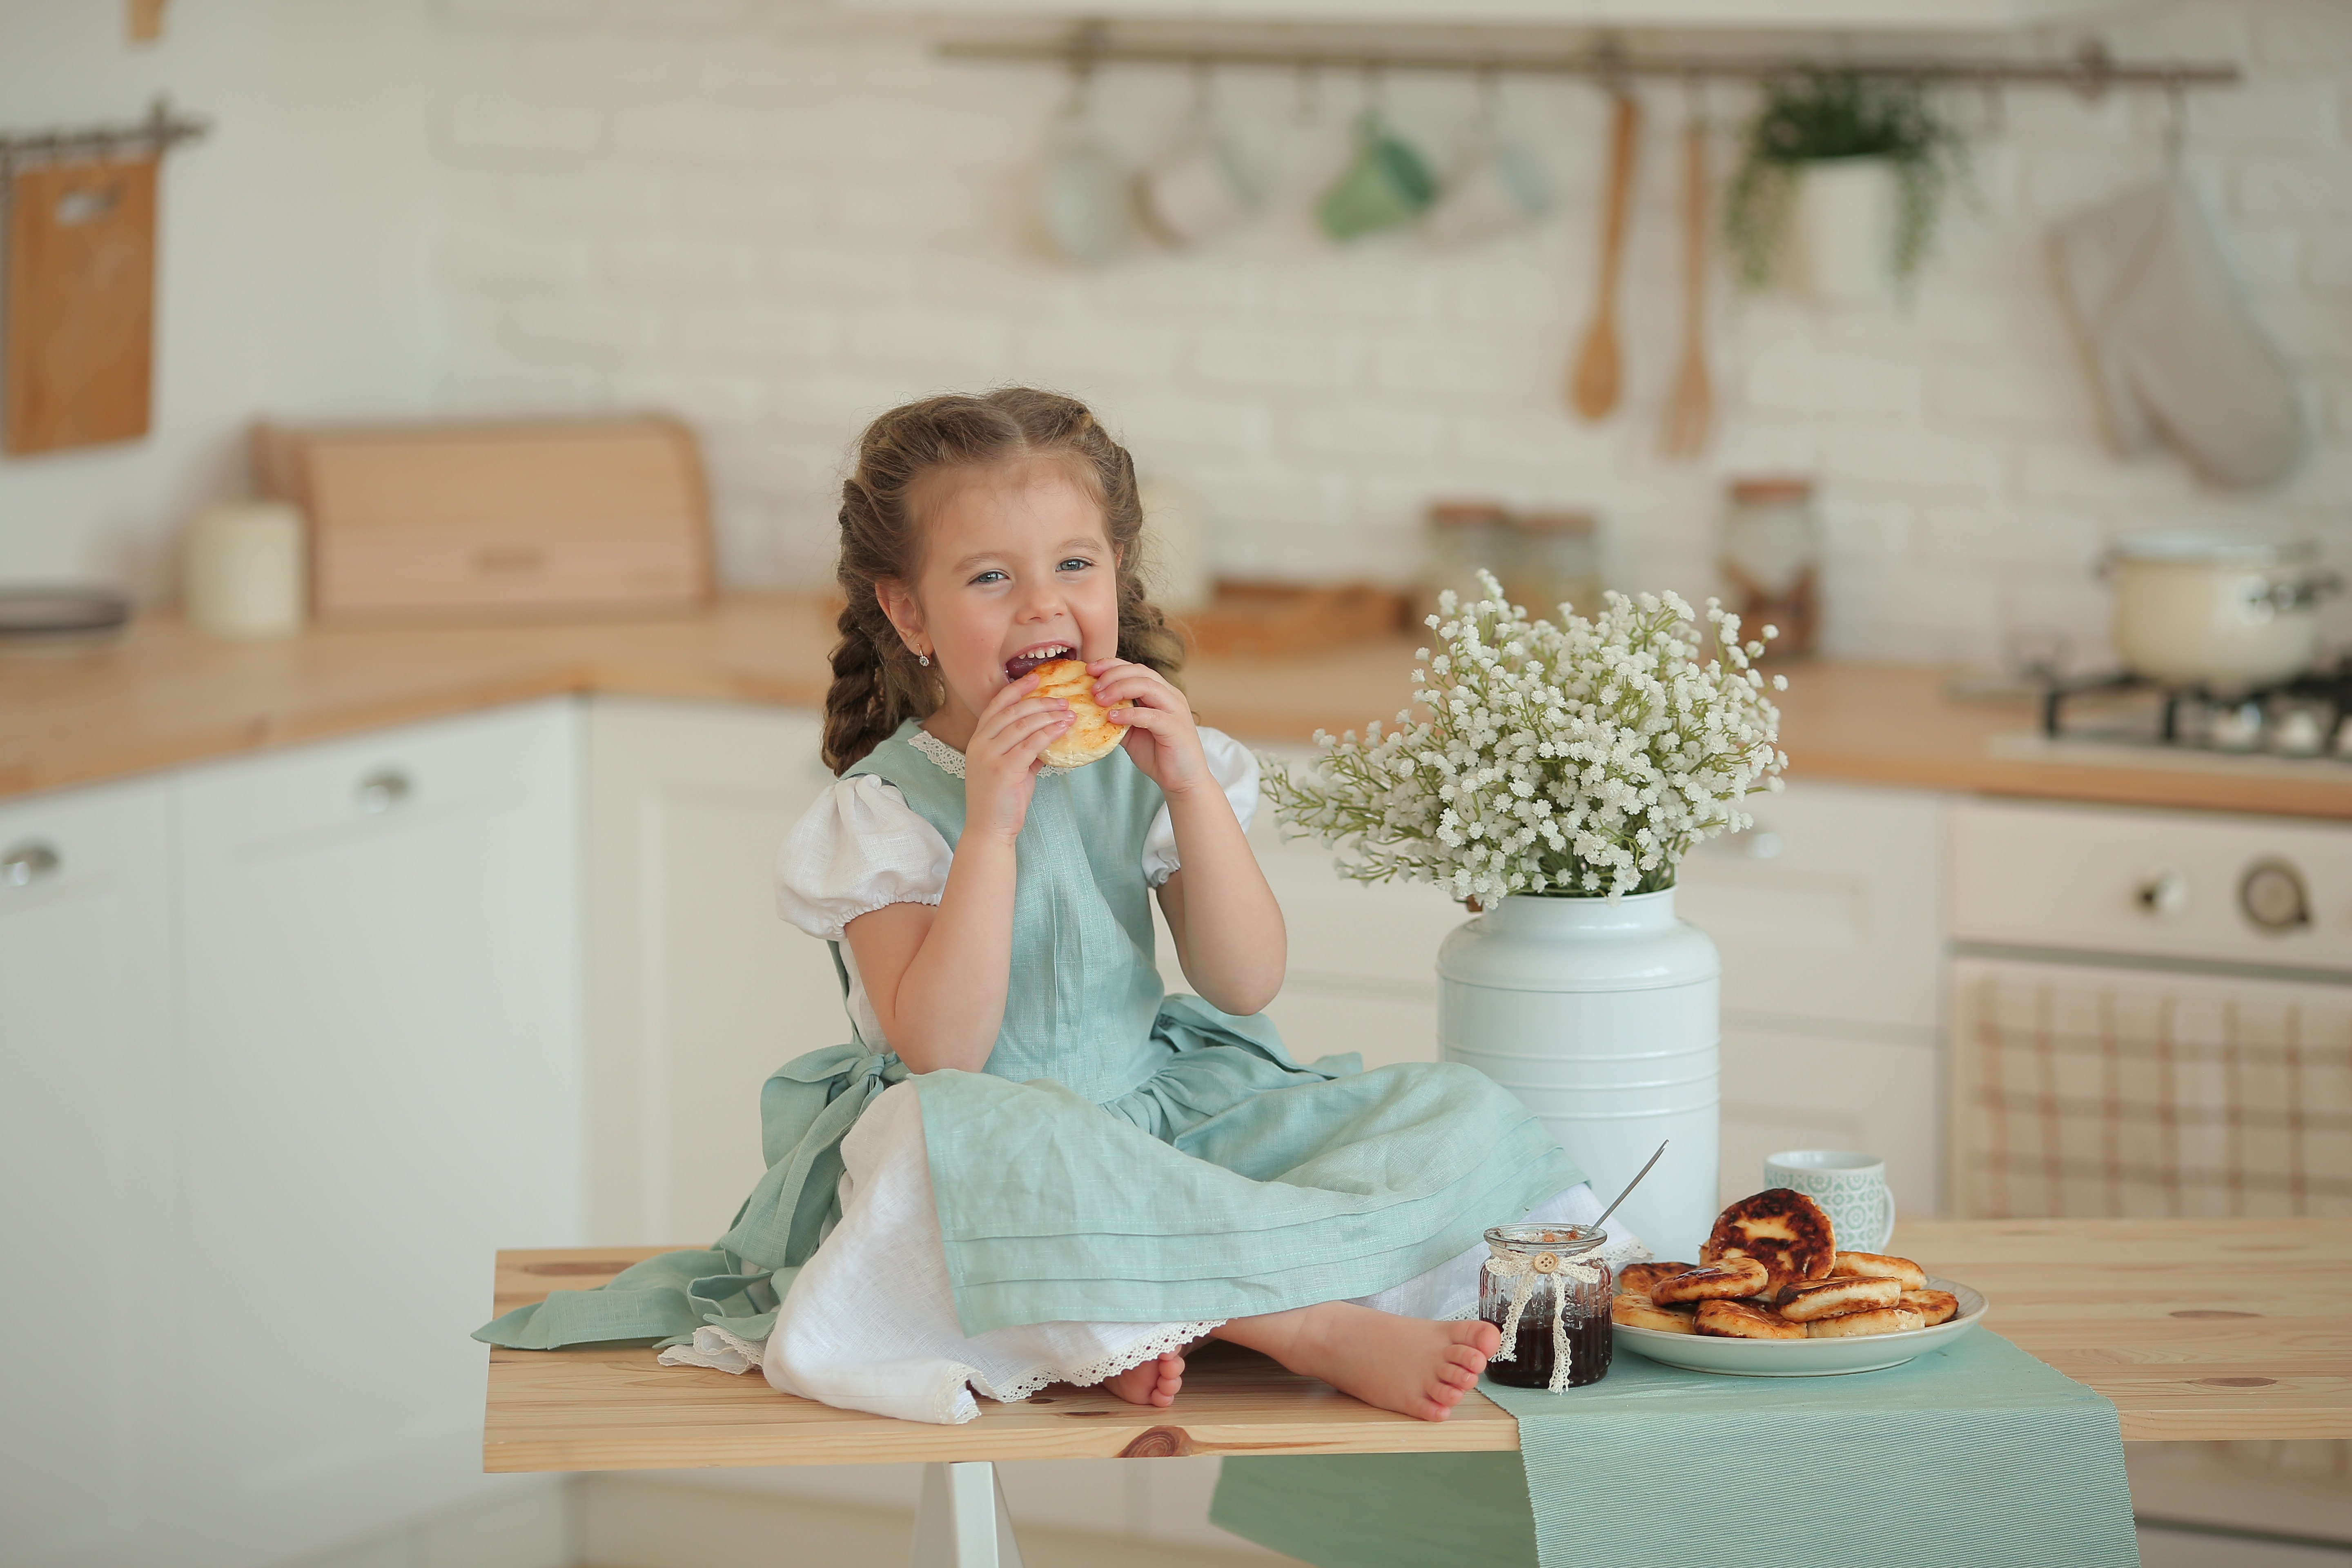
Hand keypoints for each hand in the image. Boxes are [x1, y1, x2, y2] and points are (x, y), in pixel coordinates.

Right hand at [960, 673, 1071, 843]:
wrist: (989, 829)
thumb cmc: (1002, 799)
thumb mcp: (1011, 767)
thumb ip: (1024, 749)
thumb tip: (1048, 734)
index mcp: (978, 740)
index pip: (996, 706)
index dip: (1016, 689)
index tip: (1036, 678)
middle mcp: (980, 744)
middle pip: (1012, 712)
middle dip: (1039, 701)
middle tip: (1062, 699)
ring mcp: (989, 756)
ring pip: (1022, 725)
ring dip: (1048, 715)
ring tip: (1069, 712)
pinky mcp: (1003, 770)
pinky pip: (1030, 744)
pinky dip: (1049, 733)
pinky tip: (1064, 728)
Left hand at [1089, 658, 1210, 797]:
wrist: (1182, 780)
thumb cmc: (1158, 755)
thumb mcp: (1131, 733)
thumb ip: (1117, 718)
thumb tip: (1091, 709)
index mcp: (1161, 693)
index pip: (1136, 669)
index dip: (1112, 665)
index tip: (1090, 669)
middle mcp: (1171, 696)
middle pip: (1141, 672)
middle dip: (1113, 674)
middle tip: (1093, 687)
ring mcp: (1176, 710)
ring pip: (1147, 686)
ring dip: (1119, 689)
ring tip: (1099, 699)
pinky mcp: (1176, 727)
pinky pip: (1150, 714)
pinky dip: (1129, 713)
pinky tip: (1112, 718)